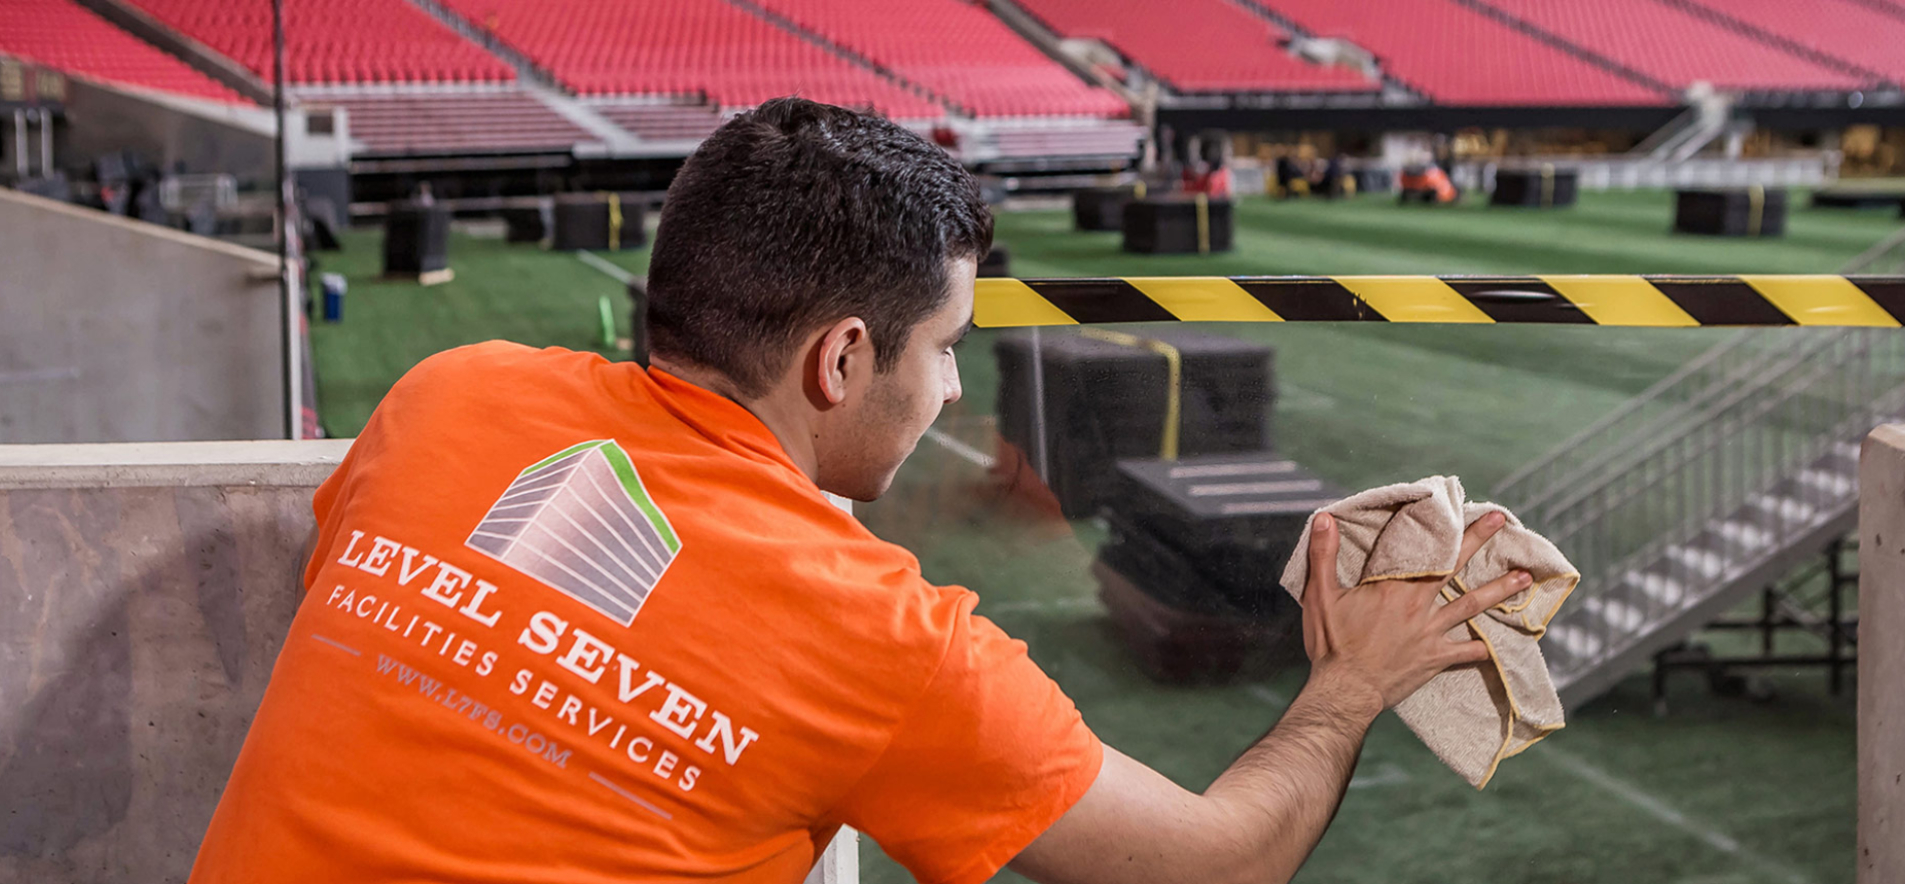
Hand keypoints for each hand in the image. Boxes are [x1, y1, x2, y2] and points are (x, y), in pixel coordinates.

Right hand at [1299, 511, 1528, 710]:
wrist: (1346, 691)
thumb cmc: (1332, 644)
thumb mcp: (1320, 596)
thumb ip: (1324, 555)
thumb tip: (1324, 518)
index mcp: (1394, 587)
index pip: (1425, 550)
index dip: (1444, 529)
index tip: (1459, 507)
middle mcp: (1418, 606)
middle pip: (1454, 568)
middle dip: (1478, 541)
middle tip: (1500, 520)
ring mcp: (1430, 633)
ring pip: (1471, 606)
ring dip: (1499, 590)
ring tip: (1524, 577)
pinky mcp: (1434, 658)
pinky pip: (1465, 652)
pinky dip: (1481, 649)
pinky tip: (1495, 646)